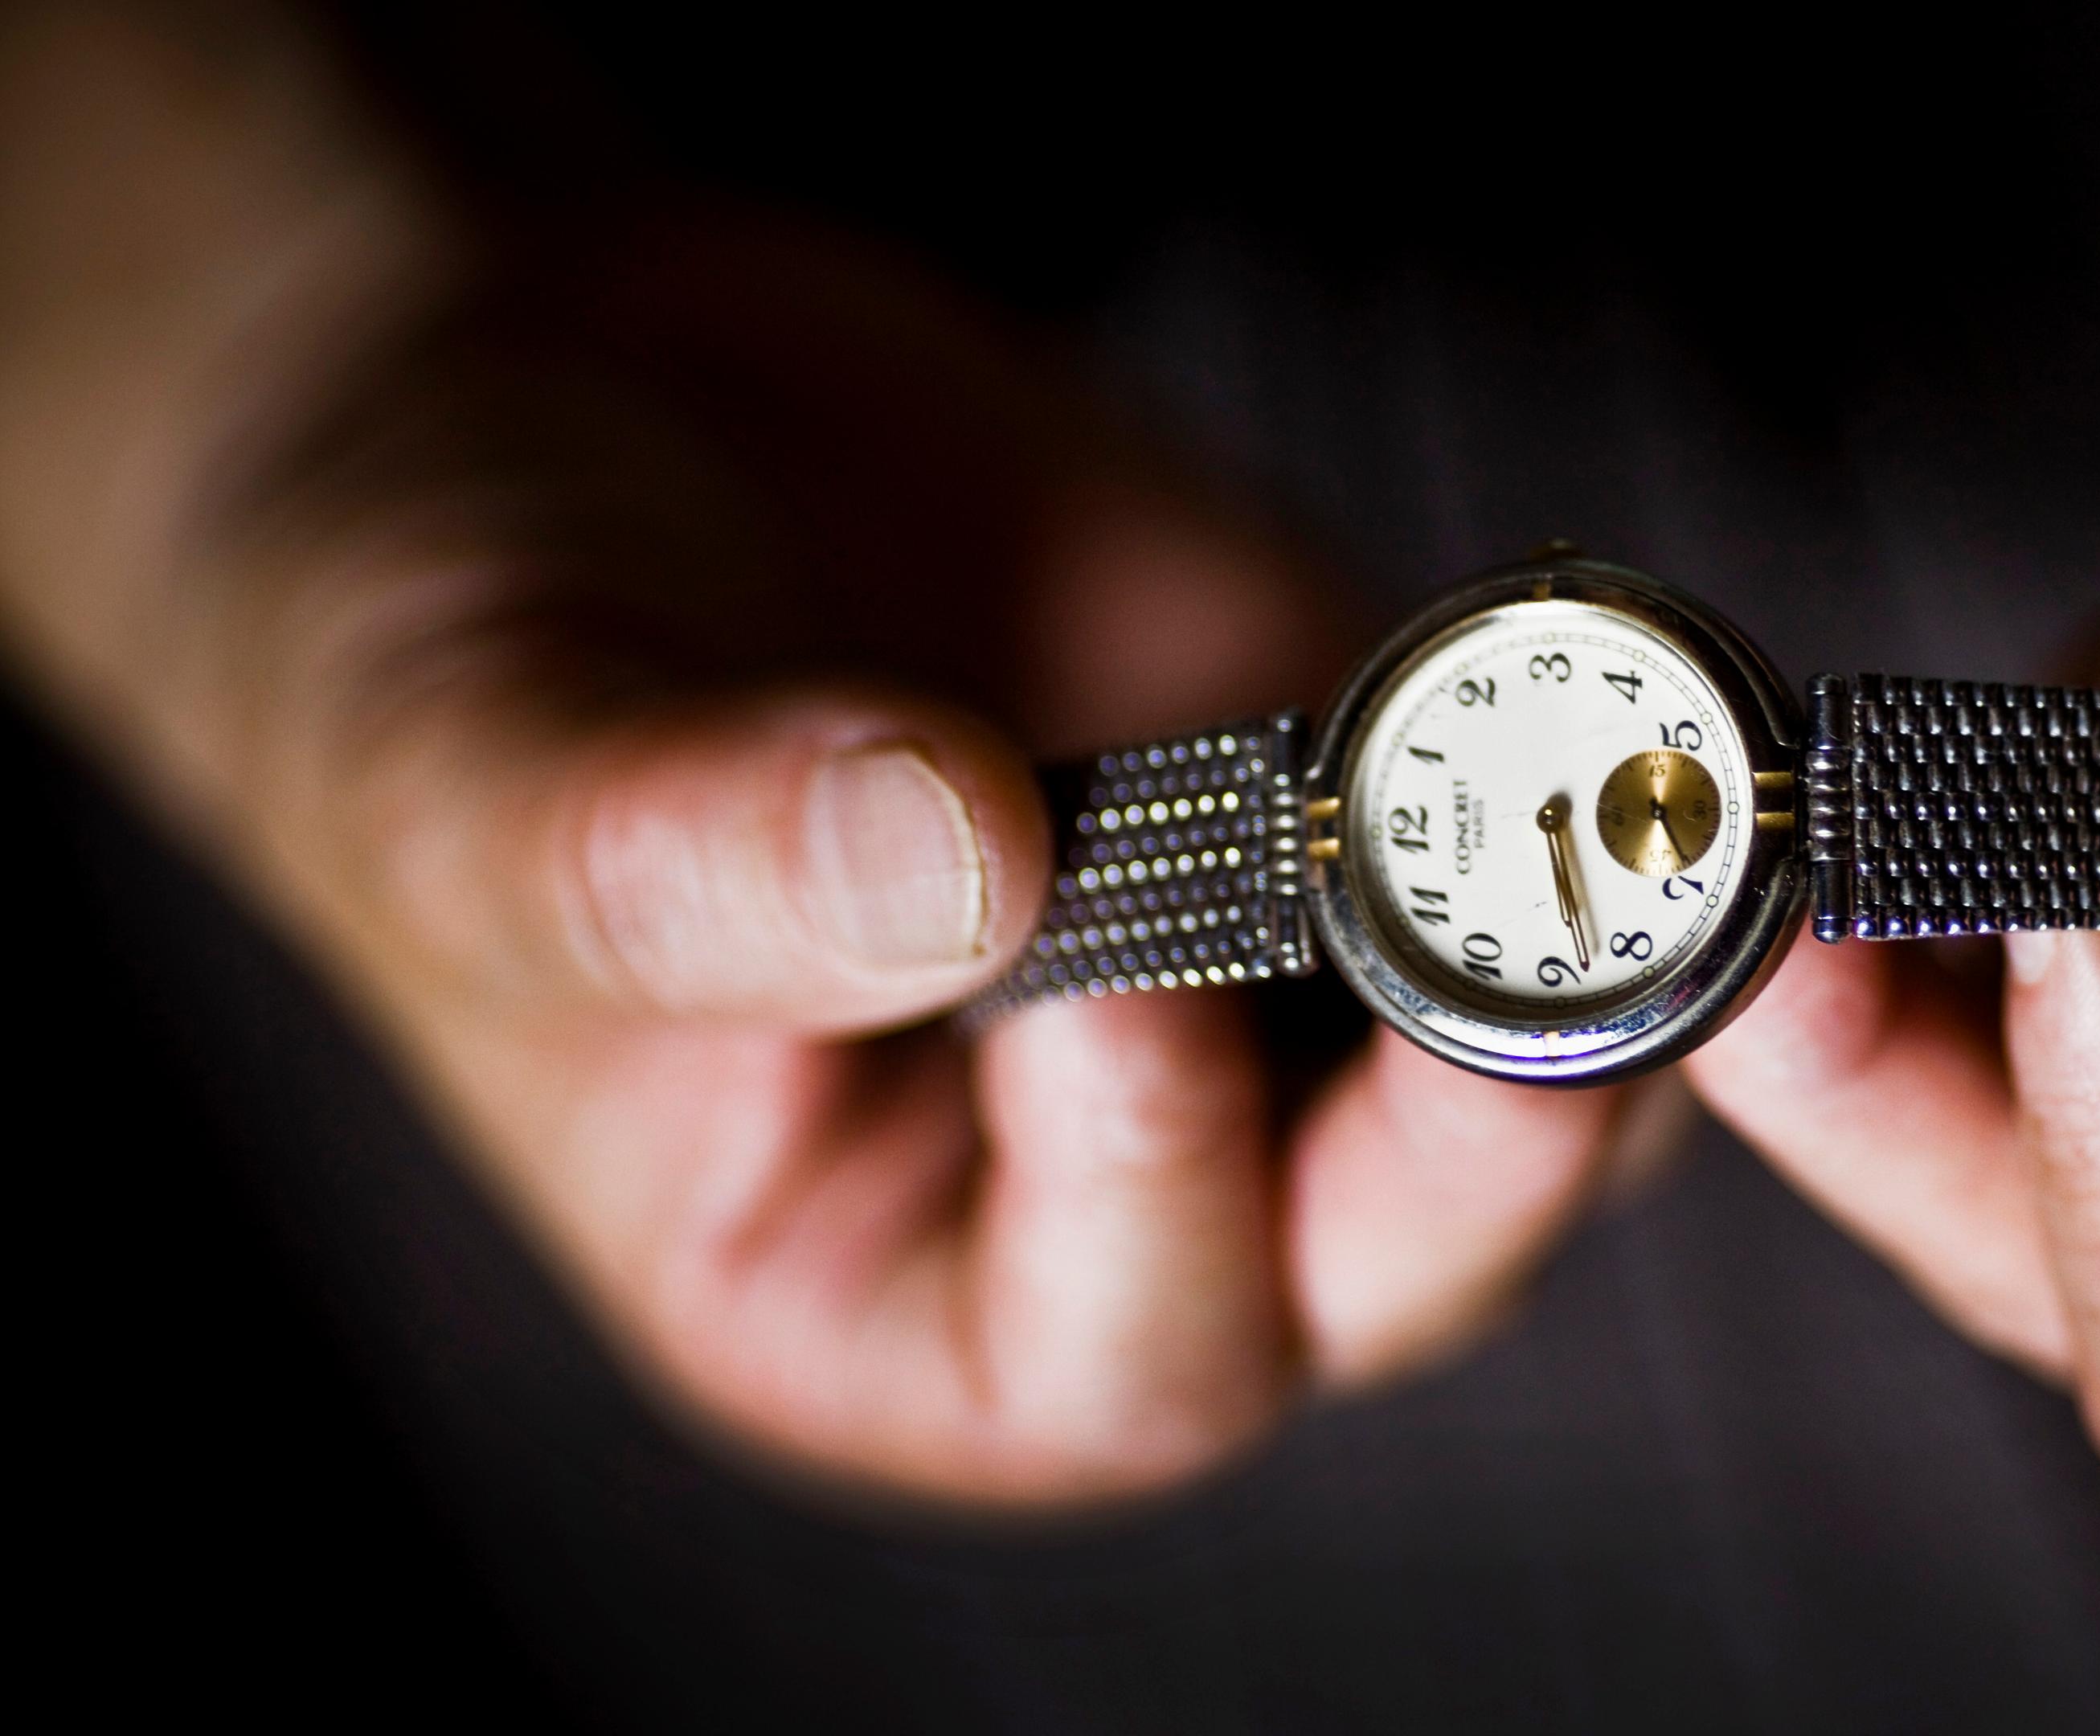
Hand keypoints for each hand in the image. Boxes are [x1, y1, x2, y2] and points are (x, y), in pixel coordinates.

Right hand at [0, 13, 1635, 1504]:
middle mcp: (1104, 1185)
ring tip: (1581, 775)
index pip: (1104, 1355)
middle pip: (1382, 1256)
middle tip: (1510, 921)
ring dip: (1595, 949)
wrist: (551, 406)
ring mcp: (1258, 992)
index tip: (1121, 987)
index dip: (1151, 1199)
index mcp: (876, 1289)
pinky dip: (1592, 772)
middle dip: (1475, 1122)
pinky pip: (1543, 845)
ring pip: (1524, 1078)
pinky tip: (1582, 659)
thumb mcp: (475, 762)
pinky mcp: (1346, 801)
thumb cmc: (435, 655)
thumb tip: (960, 855)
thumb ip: (683, 850)